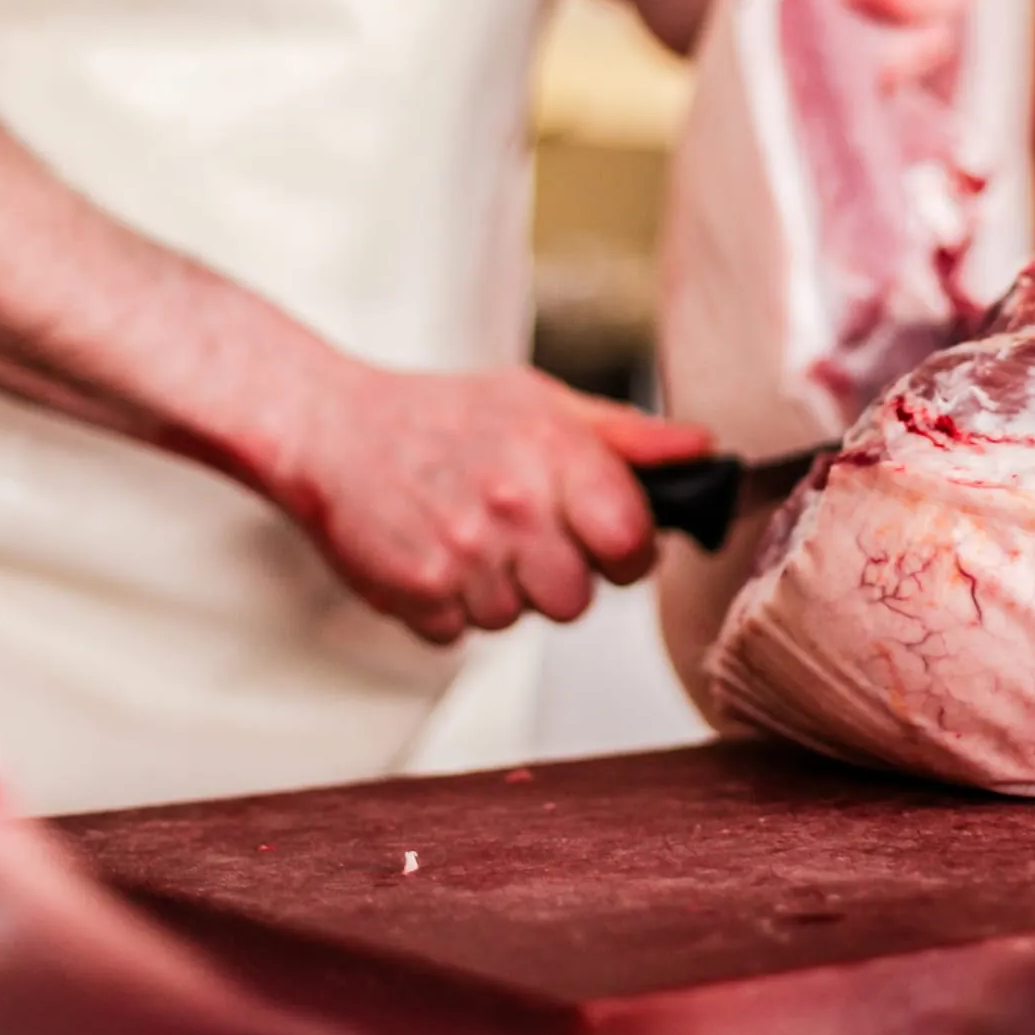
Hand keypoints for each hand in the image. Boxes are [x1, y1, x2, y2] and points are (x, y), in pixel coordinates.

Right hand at [265, 362, 713, 645]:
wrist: (329, 428)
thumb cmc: (444, 414)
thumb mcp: (539, 401)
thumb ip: (626, 435)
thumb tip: (704, 451)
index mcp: (555, 456)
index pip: (633, 544)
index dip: (626, 549)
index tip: (605, 537)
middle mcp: (513, 509)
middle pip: (577, 601)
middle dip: (556, 575)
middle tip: (519, 532)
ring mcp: (463, 556)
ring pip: (519, 620)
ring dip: (499, 589)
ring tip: (466, 533)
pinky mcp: (417, 595)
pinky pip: (461, 632)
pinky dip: (449, 604)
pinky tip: (431, 551)